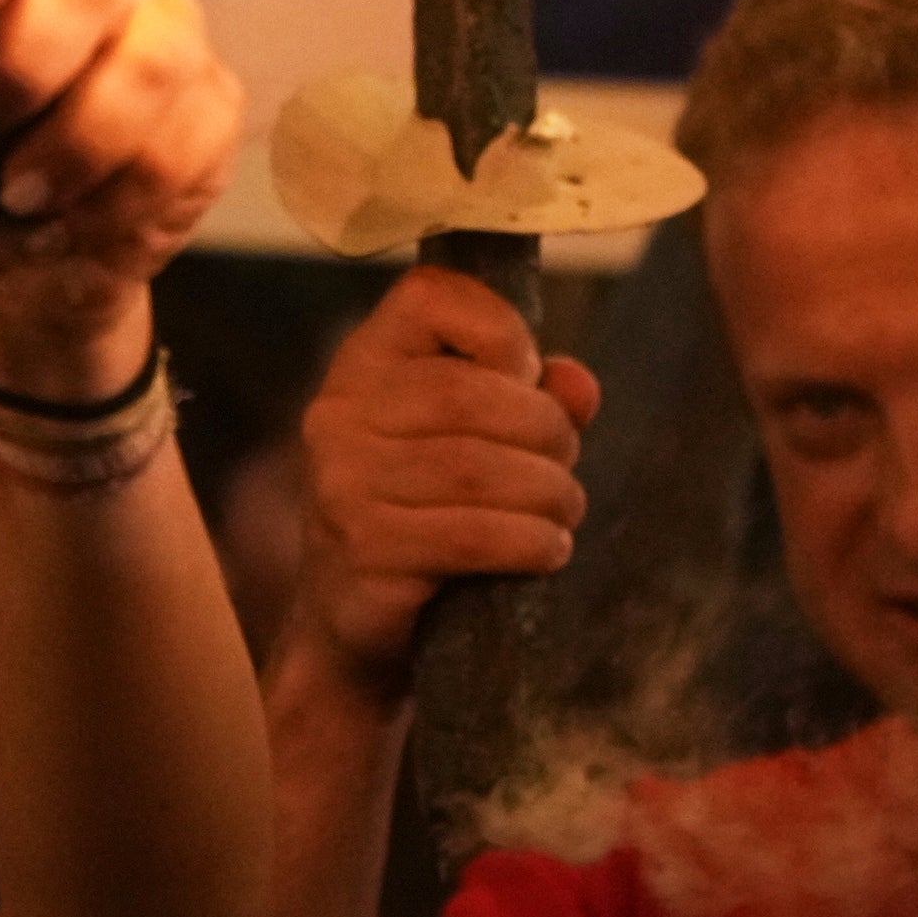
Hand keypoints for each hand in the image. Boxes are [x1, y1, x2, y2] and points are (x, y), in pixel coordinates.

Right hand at [284, 265, 593, 709]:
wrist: (353, 619)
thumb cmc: (427, 510)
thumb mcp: (477, 439)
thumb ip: (532, 400)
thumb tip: (578, 386)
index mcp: (364, 362)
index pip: (429, 297)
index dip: (501, 330)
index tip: (527, 376)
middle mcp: (339, 412)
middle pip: (471, 394)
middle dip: (546, 432)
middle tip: (565, 465)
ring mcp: (342, 483)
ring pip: (478, 468)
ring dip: (549, 493)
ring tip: (564, 512)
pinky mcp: (363, 550)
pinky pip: (473, 535)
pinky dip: (530, 542)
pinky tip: (546, 549)